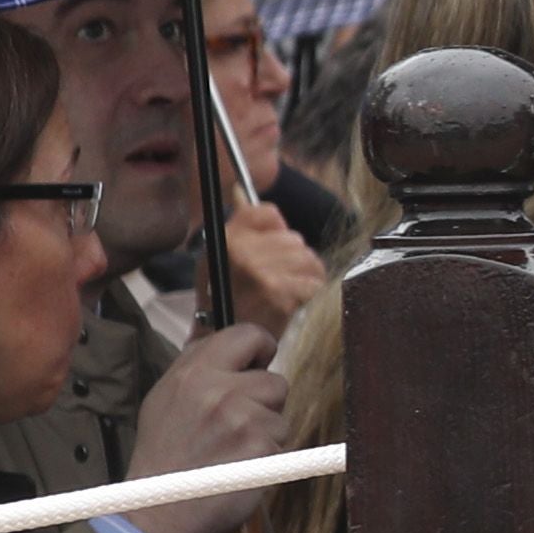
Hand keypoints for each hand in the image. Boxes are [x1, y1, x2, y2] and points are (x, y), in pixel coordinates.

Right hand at [122, 324, 287, 532]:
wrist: (159, 509)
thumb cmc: (165, 457)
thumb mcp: (166, 399)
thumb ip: (199, 367)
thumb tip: (234, 343)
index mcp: (192, 373)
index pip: (247, 334)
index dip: (260, 348)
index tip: (258, 363)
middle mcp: (217, 391)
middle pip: (275, 379)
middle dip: (265, 401)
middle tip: (237, 423)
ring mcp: (242, 418)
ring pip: (281, 413)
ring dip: (267, 431)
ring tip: (232, 449)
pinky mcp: (262, 447)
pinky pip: (283, 442)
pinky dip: (268, 456)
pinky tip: (239, 466)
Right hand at [218, 198, 328, 333]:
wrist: (222, 341)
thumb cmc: (225, 300)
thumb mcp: (218, 258)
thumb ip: (239, 226)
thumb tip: (242, 191)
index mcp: (224, 239)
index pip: (266, 212)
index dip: (277, 229)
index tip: (272, 247)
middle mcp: (241, 251)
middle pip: (294, 237)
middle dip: (292, 259)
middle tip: (274, 281)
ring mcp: (261, 272)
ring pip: (308, 257)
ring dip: (303, 276)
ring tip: (283, 292)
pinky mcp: (280, 293)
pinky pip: (314, 281)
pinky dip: (309, 293)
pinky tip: (290, 303)